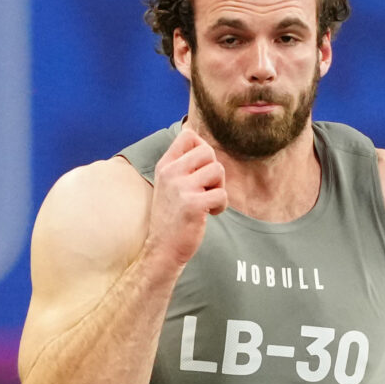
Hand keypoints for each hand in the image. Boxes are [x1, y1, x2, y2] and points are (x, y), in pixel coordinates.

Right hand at [146, 126, 226, 267]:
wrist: (162, 248)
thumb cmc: (172, 216)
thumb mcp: (169, 184)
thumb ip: (183, 165)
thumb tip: (204, 144)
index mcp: (165, 165)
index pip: (188, 135)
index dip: (202, 148)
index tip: (200, 169)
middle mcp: (171, 172)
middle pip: (208, 151)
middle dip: (214, 170)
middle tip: (206, 188)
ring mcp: (181, 188)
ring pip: (218, 170)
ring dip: (219, 188)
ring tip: (207, 201)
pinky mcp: (193, 205)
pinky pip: (222, 195)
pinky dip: (221, 206)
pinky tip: (209, 214)